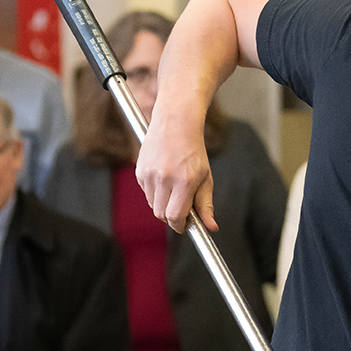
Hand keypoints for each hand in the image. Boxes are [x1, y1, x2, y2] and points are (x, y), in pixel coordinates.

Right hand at [136, 106, 215, 232]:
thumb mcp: (205, 177)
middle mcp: (164, 178)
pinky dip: (154, 192)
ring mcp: (149, 174)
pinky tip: (163, 177)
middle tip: (181, 207)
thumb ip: (205, 205)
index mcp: (184, 181)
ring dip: (162, 203)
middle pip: (161, 215)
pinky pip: (146, 192)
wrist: (175, 122)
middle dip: (171, 216)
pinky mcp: (139, 170)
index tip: (184, 225)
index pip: (175, 217)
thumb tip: (211, 228)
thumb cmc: (193, 150)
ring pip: (152, 205)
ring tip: (173, 187)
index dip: (180, 225)